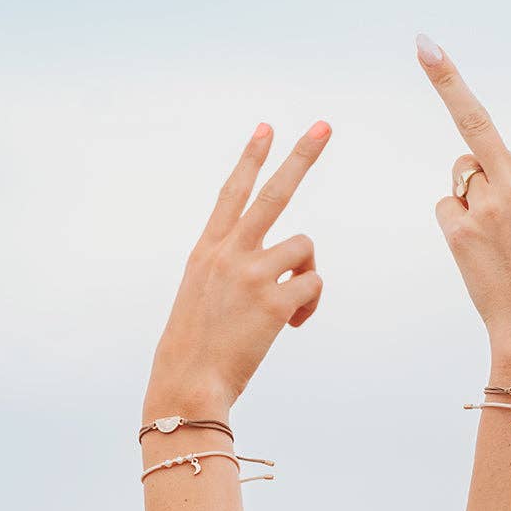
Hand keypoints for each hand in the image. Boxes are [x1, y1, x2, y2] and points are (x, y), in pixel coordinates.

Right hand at [144, 121, 330, 420]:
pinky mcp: (274, 298)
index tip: (265, 127)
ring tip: (288, 309)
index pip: (232, 193)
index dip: (250, 159)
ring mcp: (251, 272)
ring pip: (305, 247)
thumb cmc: (196, 350)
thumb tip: (283, 268)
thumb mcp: (202, 298)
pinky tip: (290, 325)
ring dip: (306, 276)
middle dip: (301, 157)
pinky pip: (314, 284)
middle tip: (323, 125)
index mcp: (207, 251)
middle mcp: (228, 253)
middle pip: (273, 193)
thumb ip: (232, 272)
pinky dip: (310, 305)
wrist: (187, 384)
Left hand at [417, 14, 510, 370]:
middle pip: (472, 119)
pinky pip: (447, 208)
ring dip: (470, 191)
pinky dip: (457, 222)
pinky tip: (477, 249)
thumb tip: (481, 178)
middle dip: (446, 79)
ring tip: (495, 234)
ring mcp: (486, 206)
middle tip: (423, 43)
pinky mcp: (459, 230)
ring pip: (460, 173)